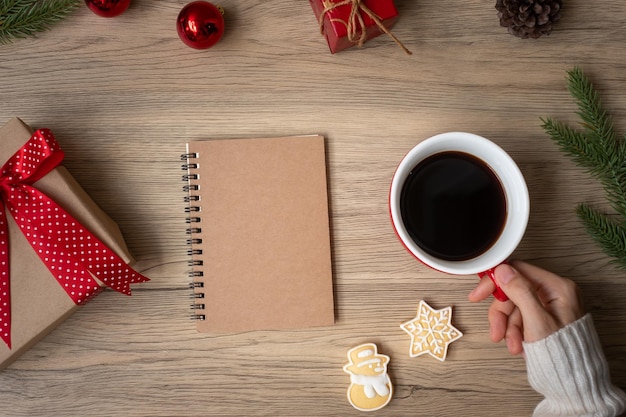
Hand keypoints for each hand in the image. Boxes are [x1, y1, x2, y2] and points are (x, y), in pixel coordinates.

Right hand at [468, 260, 583, 354]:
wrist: (573, 382)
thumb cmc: (563, 354)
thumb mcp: (537, 321)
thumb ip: (520, 292)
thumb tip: (503, 270)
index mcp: (558, 287)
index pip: (518, 271)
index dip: (496, 282)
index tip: (479, 294)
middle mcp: (555, 293)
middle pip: (514, 291)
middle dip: (502, 314)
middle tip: (495, 329)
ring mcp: (550, 306)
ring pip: (515, 307)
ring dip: (508, 327)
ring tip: (512, 346)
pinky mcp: (545, 318)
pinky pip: (521, 318)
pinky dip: (515, 332)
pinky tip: (519, 346)